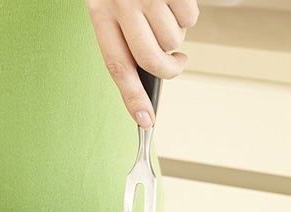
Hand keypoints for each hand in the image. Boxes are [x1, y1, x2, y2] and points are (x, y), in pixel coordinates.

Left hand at [86, 0, 198, 126]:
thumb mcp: (109, 2)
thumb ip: (122, 34)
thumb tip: (149, 72)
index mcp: (100, 11)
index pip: (118, 66)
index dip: (132, 97)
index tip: (145, 120)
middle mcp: (122, 3)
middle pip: (151, 59)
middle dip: (168, 70)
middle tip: (176, 64)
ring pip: (173, 39)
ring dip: (177, 36)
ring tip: (167, 16)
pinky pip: (190, 17)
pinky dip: (188, 15)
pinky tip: (176, 1)